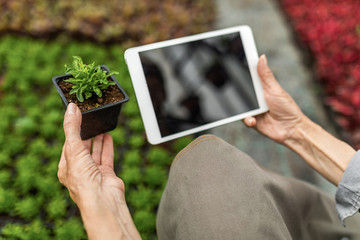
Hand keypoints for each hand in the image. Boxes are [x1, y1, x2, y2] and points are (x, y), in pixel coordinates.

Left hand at [58, 103, 139, 239]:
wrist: (102, 200)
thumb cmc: (83, 179)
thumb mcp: (73, 149)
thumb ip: (72, 128)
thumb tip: (71, 108)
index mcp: (66, 167)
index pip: (68, 145)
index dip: (72, 131)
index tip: (76, 117)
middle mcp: (79, 170)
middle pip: (82, 148)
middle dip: (86, 135)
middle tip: (89, 120)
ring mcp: (93, 172)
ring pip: (95, 152)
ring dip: (97, 140)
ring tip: (100, 127)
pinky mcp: (106, 173)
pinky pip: (106, 156)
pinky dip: (107, 146)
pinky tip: (108, 136)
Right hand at [243, 55, 304, 143]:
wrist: (291, 130)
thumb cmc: (287, 108)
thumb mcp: (274, 89)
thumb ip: (265, 75)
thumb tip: (261, 57)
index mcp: (261, 88)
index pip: (249, 76)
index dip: (242, 70)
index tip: (236, 59)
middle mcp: (255, 98)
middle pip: (241, 91)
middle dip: (237, 92)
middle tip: (236, 91)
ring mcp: (253, 110)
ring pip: (240, 106)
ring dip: (243, 109)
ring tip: (250, 111)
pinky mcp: (251, 121)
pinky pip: (243, 119)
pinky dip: (247, 119)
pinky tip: (253, 120)